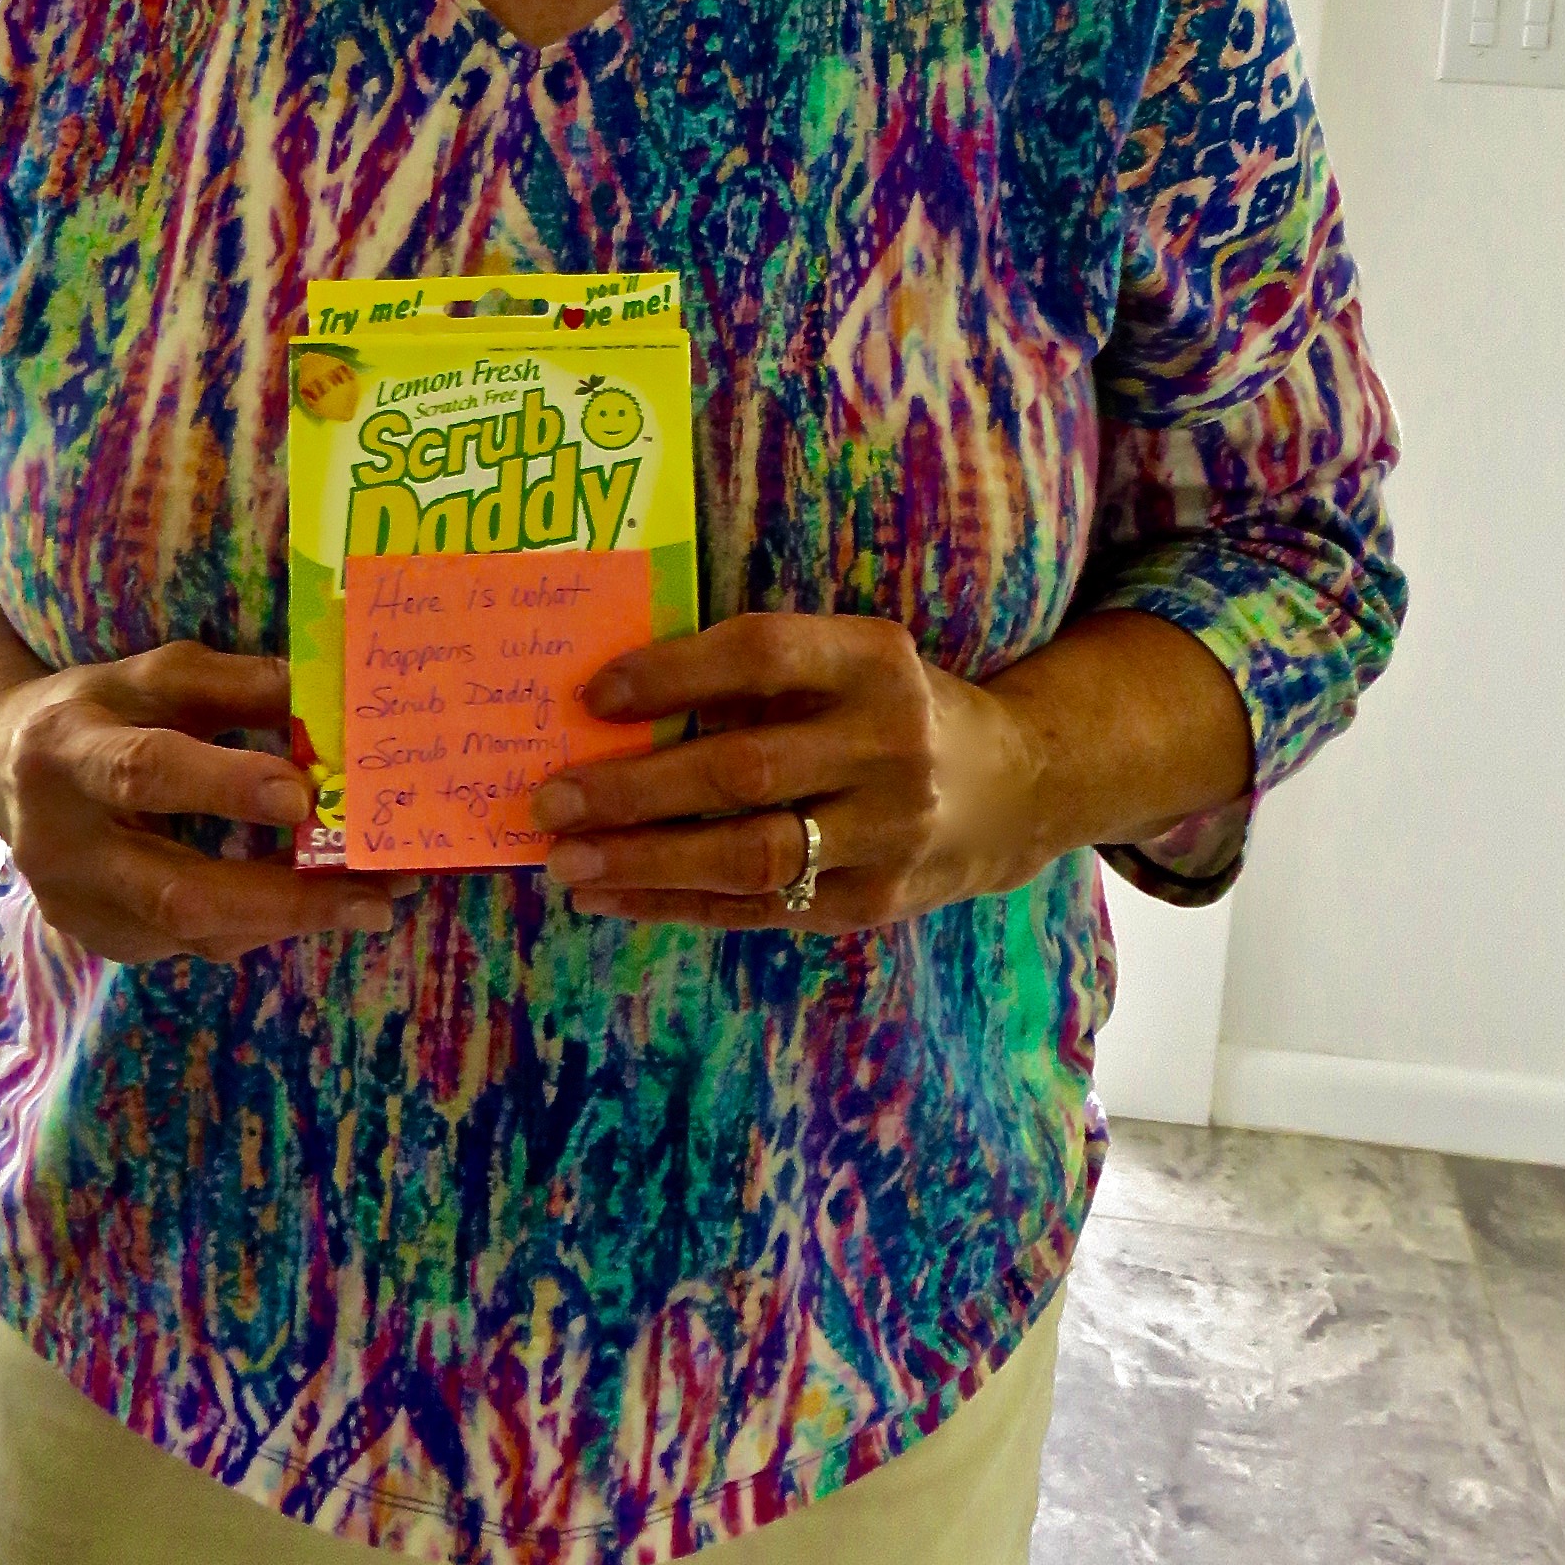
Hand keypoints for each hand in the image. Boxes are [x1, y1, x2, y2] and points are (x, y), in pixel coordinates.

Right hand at [0, 643, 399, 965]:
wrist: (6, 765)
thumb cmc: (100, 709)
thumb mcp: (158, 674)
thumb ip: (240, 684)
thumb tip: (334, 700)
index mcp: (66, 751)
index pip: (143, 773)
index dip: (223, 786)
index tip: (303, 795)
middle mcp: (60, 844)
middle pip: (175, 890)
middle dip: (283, 897)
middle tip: (374, 895)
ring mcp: (76, 907)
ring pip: (193, 932)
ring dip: (289, 919)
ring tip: (374, 901)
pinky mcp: (101, 941)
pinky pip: (192, 945)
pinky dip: (260, 924)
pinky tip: (315, 904)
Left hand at [529, 613, 1045, 932]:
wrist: (1016, 788)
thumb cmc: (892, 709)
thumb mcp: (850, 661)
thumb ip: (759, 676)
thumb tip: (612, 705)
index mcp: (875, 660)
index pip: (762, 655)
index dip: (673, 672)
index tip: (592, 696)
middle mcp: (889, 744)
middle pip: (744, 769)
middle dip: (633, 788)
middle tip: (548, 798)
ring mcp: (887, 833)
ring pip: (748, 854)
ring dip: (644, 861)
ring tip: (565, 861)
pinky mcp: (874, 904)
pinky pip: (759, 910)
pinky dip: (677, 903)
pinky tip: (613, 896)